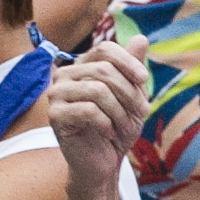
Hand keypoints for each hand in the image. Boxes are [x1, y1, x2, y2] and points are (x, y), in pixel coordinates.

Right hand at [48, 36, 145, 195]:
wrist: (103, 162)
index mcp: (81, 66)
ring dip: (120, 111)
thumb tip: (141, 37)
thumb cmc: (117, 127)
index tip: (144, 80)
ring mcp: (56, 95)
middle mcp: (64, 75)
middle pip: (104, 70)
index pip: (104, 49)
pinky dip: (107, 123)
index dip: (128, 62)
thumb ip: (133, 68)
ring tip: (126, 126)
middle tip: (142, 112)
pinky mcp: (56, 116)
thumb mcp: (132, 95)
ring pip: (97, 90)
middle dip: (129, 92)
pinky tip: (109, 132)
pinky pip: (88, 111)